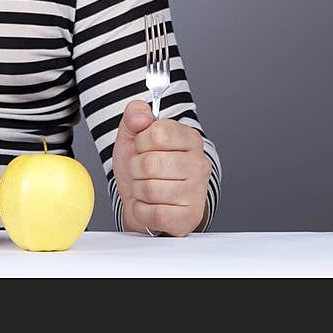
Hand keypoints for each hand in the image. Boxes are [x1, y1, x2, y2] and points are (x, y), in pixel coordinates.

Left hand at [112, 100, 211, 236]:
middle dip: (136, 168)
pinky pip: (154, 214)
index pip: (158, 134)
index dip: (141, 141)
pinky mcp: (190, 218)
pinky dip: (142, 210)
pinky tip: (149, 204)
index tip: (143, 146)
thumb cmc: (141, 165)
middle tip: (142, 170)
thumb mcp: (132, 134)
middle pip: (151, 164)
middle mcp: (199, 164)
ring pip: (150, 190)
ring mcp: (197, 193)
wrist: (143, 198)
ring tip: (146, 186)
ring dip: (138, 189)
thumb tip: (141, 116)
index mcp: (190, 138)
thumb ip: (134, 114)